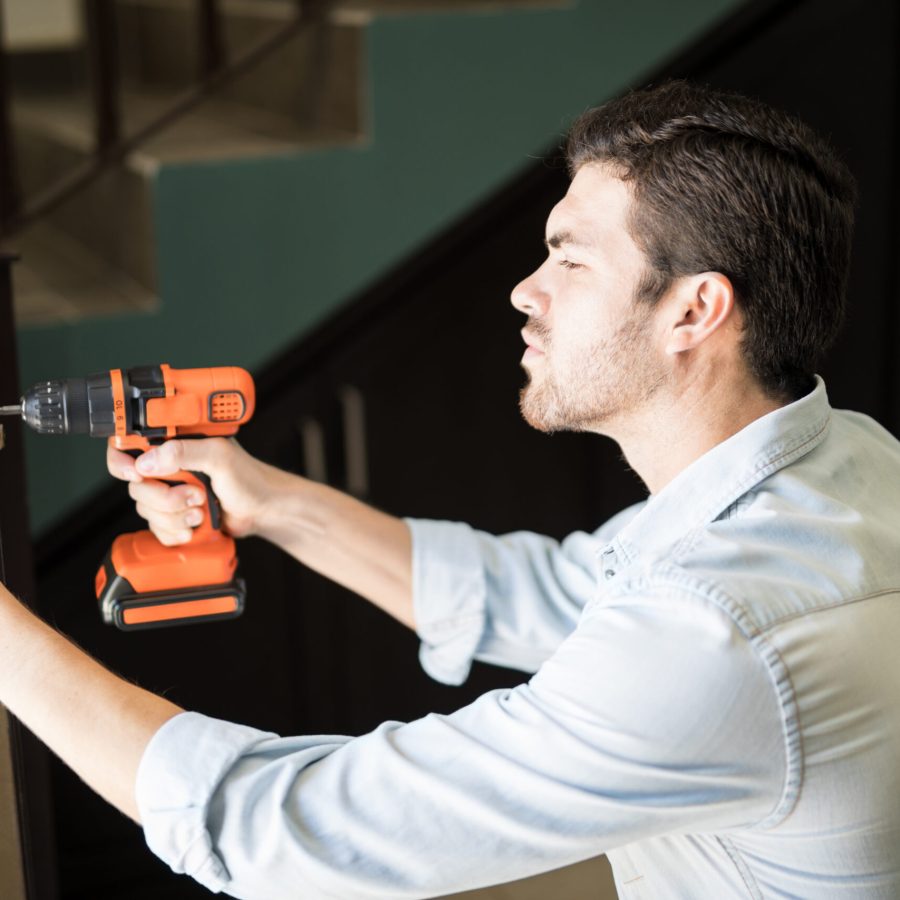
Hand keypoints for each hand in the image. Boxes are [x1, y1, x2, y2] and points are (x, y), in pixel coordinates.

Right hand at [107, 438, 279, 545]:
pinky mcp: (175, 517)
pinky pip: (157, 530)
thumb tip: (148, 461)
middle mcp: (168, 468)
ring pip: (146, 511)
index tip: (136, 474)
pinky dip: (176, 532)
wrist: (264, 511)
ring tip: (202, 510)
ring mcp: (170, 493)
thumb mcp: (219, 457)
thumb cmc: (250, 478)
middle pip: (136, 486)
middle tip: (195, 496)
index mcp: (175, 445)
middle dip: (165, 498)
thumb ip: (184, 452)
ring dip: (175, 516)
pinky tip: (197, 525)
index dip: (123, 463)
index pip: (129, 447)